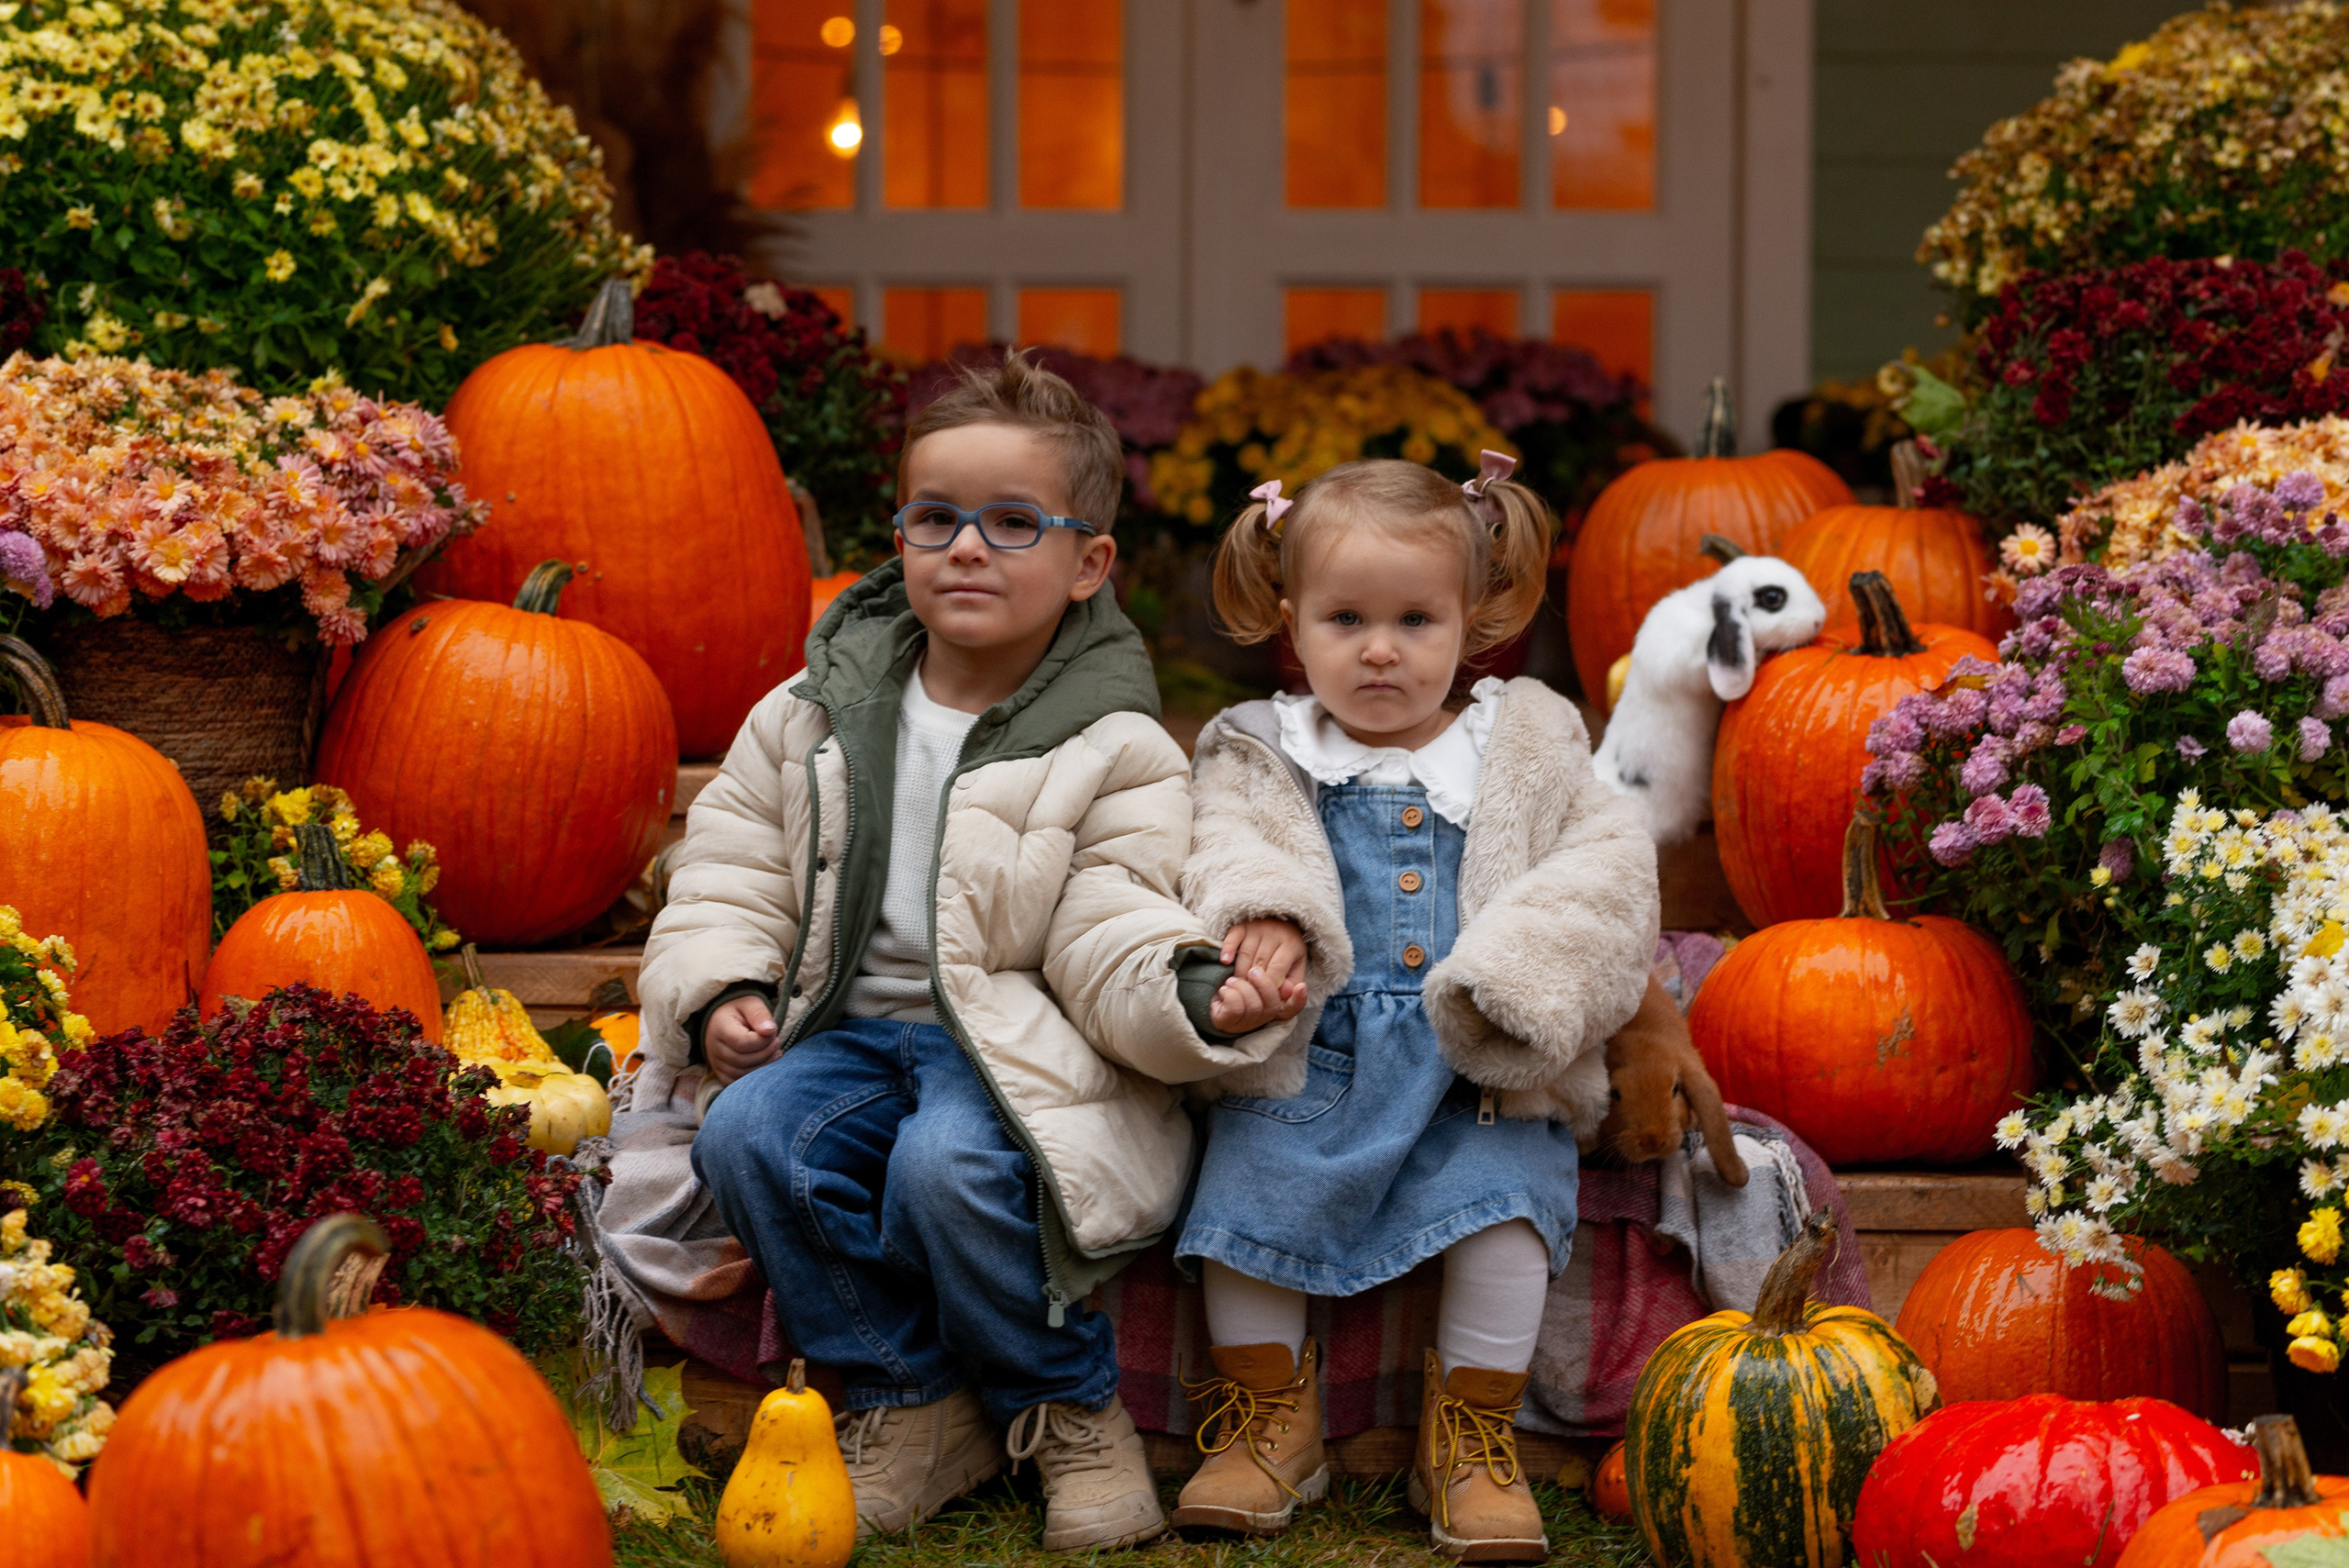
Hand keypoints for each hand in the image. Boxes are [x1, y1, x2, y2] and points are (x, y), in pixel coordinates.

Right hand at [706, 994, 779, 1083]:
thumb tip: (770, 1031)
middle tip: (777, 1043)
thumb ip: (760, 1015)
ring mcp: (715, 1063)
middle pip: (742, 1060)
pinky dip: (753, 1077)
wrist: (721, 1018)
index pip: (742, 1043)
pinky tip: (765, 1064)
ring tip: (775, 1052)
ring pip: (740, 1074)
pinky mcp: (720, 1073)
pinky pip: (736, 1082)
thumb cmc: (739, 1009)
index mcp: (720, 1028)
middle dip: (766, 1053)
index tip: (774, 1033)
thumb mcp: (751, 1004)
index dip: (763, 1041)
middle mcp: (714, 1048)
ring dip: (763, 1066)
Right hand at [1208, 919, 1307, 1034]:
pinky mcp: (1243, 924)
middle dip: (1251, 982)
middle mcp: (1275, 933)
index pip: (1276, 970)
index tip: (1260, 998)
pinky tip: (1224, 962)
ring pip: (1245, 954)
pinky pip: (1233, 937)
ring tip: (1235, 986)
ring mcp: (1258, 927)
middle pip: (1259, 963)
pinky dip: (1228, 949)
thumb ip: (1293, 983)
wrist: (1282, 924)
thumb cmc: (1288, 953)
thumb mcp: (1296, 968)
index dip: (1267, 986)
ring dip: (1239, 972)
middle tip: (1244, 996)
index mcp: (1291, 945)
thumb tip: (1285, 993)